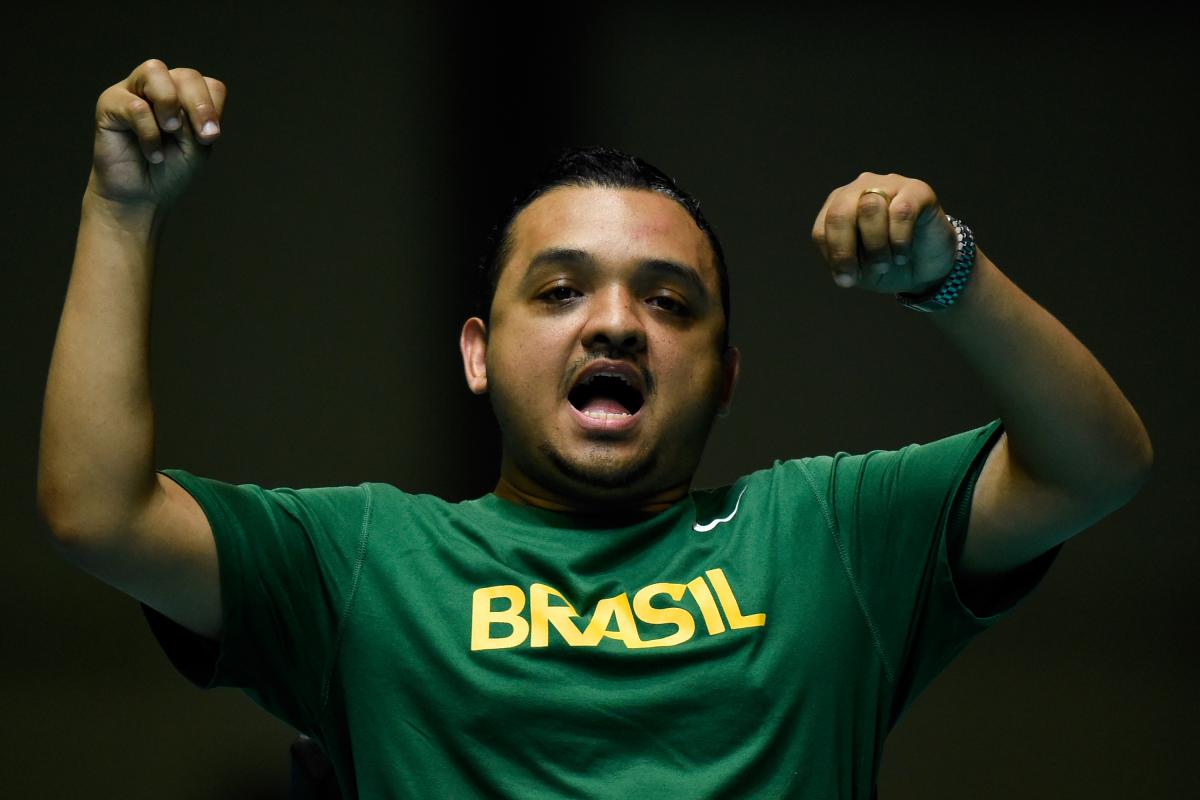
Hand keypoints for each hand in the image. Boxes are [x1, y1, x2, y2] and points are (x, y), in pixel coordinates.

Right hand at [87, 59, 226, 210]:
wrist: (140, 196)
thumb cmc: (171, 170)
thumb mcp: (197, 148)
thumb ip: (195, 121)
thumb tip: (177, 102)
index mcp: (187, 96)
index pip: (209, 85)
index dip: (213, 107)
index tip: (210, 138)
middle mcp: (161, 87)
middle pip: (187, 75)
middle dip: (198, 105)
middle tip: (200, 137)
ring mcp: (133, 90)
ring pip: (155, 71)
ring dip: (169, 103)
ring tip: (170, 130)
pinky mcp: (110, 102)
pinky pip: (135, 105)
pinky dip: (149, 133)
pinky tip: (152, 154)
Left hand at [811, 172, 957, 294]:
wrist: (926, 265)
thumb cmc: (887, 262)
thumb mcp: (860, 269)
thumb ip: (845, 263)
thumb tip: (842, 272)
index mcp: (838, 207)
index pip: (822, 229)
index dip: (835, 258)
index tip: (848, 280)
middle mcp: (860, 189)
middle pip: (840, 213)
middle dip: (847, 249)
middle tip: (866, 272)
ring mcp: (888, 185)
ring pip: (870, 208)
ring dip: (876, 245)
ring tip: (887, 263)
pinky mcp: (917, 190)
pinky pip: (901, 211)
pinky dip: (900, 240)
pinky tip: (903, 255)